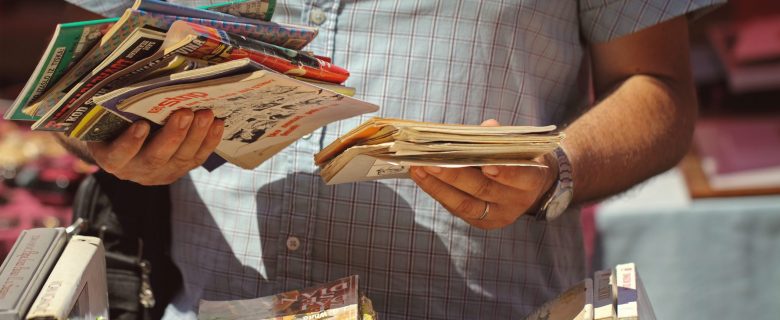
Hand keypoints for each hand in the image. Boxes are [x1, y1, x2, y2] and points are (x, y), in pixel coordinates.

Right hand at [86, 109, 223, 184]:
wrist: (127, 142)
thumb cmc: (115, 122)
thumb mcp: (110, 116)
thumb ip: (119, 105)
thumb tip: (136, 74)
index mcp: (111, 157)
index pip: (117, 155)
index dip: (129, 143)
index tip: (141, 125)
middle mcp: (134, 170)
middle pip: (155, 157)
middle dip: (173, 135)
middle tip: (185, 113)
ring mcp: (159, 173)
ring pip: (180, 159)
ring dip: (196, 135)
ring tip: (206, 114)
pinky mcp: (179, 170)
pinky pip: (196, 158)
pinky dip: (208, 141)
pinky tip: (217, 124)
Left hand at [409, 119, 557, 229]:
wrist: (532, 190)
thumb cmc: (521, 159)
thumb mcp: (520, 146)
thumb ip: (502, 137)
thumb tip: (486, 126)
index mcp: (532, 180)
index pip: (521, 177)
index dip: (505, 173)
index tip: (487, 165)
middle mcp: (515, 202)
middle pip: (483, 190)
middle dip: (455, 176)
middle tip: (431, 161)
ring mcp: (498, 215)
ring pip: (465, 204)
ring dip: (438, 186)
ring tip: (418, 168)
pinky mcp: (481, 222)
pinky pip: (457, 208)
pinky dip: (438, 192)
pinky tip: (422, 177)